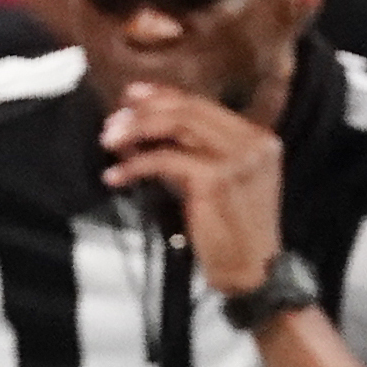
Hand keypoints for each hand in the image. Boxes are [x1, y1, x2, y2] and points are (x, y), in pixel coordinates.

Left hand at [100, 82, 284, 296]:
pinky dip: (135, 166)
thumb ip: (196, 152)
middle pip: (189, 110)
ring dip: (136, 130)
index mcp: (258, 139)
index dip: (164, 96)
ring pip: (177, 125)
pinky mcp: (214, 179)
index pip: (204, 105)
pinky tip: (116, 176)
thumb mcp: (222, 182)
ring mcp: (236, 159)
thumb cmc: (232, 232)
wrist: (251, 271)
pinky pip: (164, 160)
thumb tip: (144, 128)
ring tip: (109, 141)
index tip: (133, 95)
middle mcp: (252, 143)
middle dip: (145, 112)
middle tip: (113, 123)